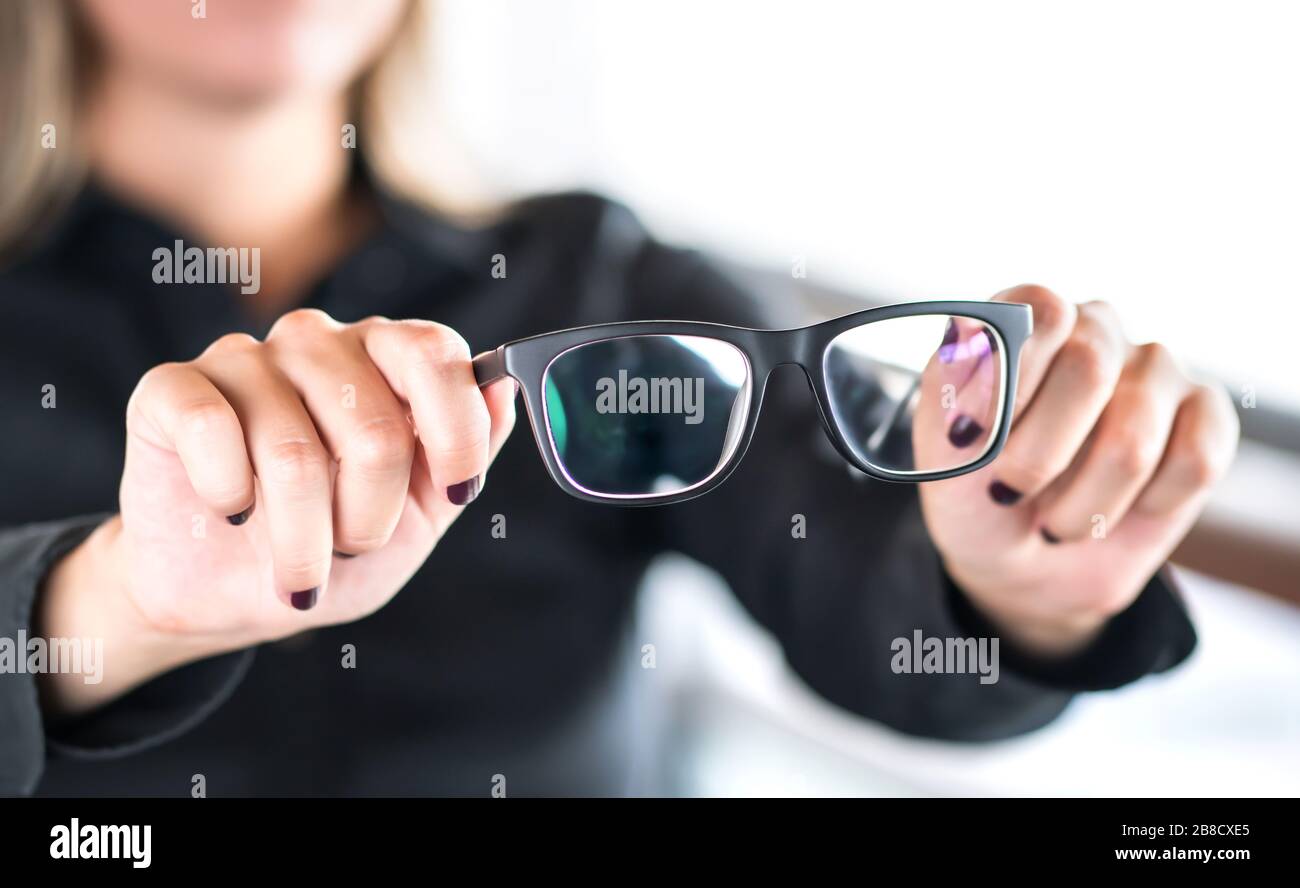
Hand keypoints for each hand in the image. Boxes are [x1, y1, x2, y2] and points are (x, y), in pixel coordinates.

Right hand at [40, 310, 515, 712]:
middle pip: (373, 424)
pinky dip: (229, 497)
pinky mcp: (172, 388)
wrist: (232, 595)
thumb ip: (469, 451)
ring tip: (298, 558)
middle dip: (371, 516)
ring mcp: (244, 358)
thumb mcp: (421, 514)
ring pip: (294, 450)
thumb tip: (506, 385)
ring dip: (302, 536)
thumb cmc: (335, 546)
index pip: (436, 354)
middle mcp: (318, 342)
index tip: (454, 495)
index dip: (455, 432)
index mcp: (386, 358)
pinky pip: (214, 431)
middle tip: (352, 546)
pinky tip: (230, 511)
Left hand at [917, 285, 1238, 655]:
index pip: (1040, 309)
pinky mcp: (1206, 415)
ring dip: (1084, 505)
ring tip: (1057, 517)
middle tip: (1010, 492)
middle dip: (1038, 457)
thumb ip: (954, 391)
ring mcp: (1157, 369)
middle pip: (1089, 366)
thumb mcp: (942, 458)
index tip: (977, 437)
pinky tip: (1121, 507)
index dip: (1013, 379)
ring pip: (1135, 438)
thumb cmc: (976, 500)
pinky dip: (1145, 507)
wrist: (1023, 567)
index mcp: (1026, 321)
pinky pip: (1195, 463)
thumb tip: (972, 330)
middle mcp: (1095, 329)